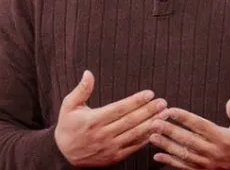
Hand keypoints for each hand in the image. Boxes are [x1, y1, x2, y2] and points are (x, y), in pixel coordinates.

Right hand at [54, 70, 168, 166]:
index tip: (149, 93)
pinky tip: (156, 131)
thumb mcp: (69, 105)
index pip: (120, 109)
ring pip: (135, 134)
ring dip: (151, 124)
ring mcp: (110, 147)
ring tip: (164, 115)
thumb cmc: (67, 126)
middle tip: (163, 102)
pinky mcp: (114, 157)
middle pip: (131, 121)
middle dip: (149, 111)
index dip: (136, 101)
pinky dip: (146, 139)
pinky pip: (133, 147)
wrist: (64, 155)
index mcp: (94, 120)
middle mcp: (104, 134)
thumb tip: (88, 73)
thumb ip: (81, 90)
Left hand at [149, 97, 229, 169]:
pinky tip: (158, 156)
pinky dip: (171, 162)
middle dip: (169, 131)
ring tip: (151, 137)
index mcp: (223, 138)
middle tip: (154, 122)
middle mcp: (214, 152)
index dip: (183, 117)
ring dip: (166, 146)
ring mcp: (209, 163)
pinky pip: (186, 167)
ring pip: (184, 154)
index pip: (199, 125)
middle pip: (188, 140)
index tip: (169, 110)